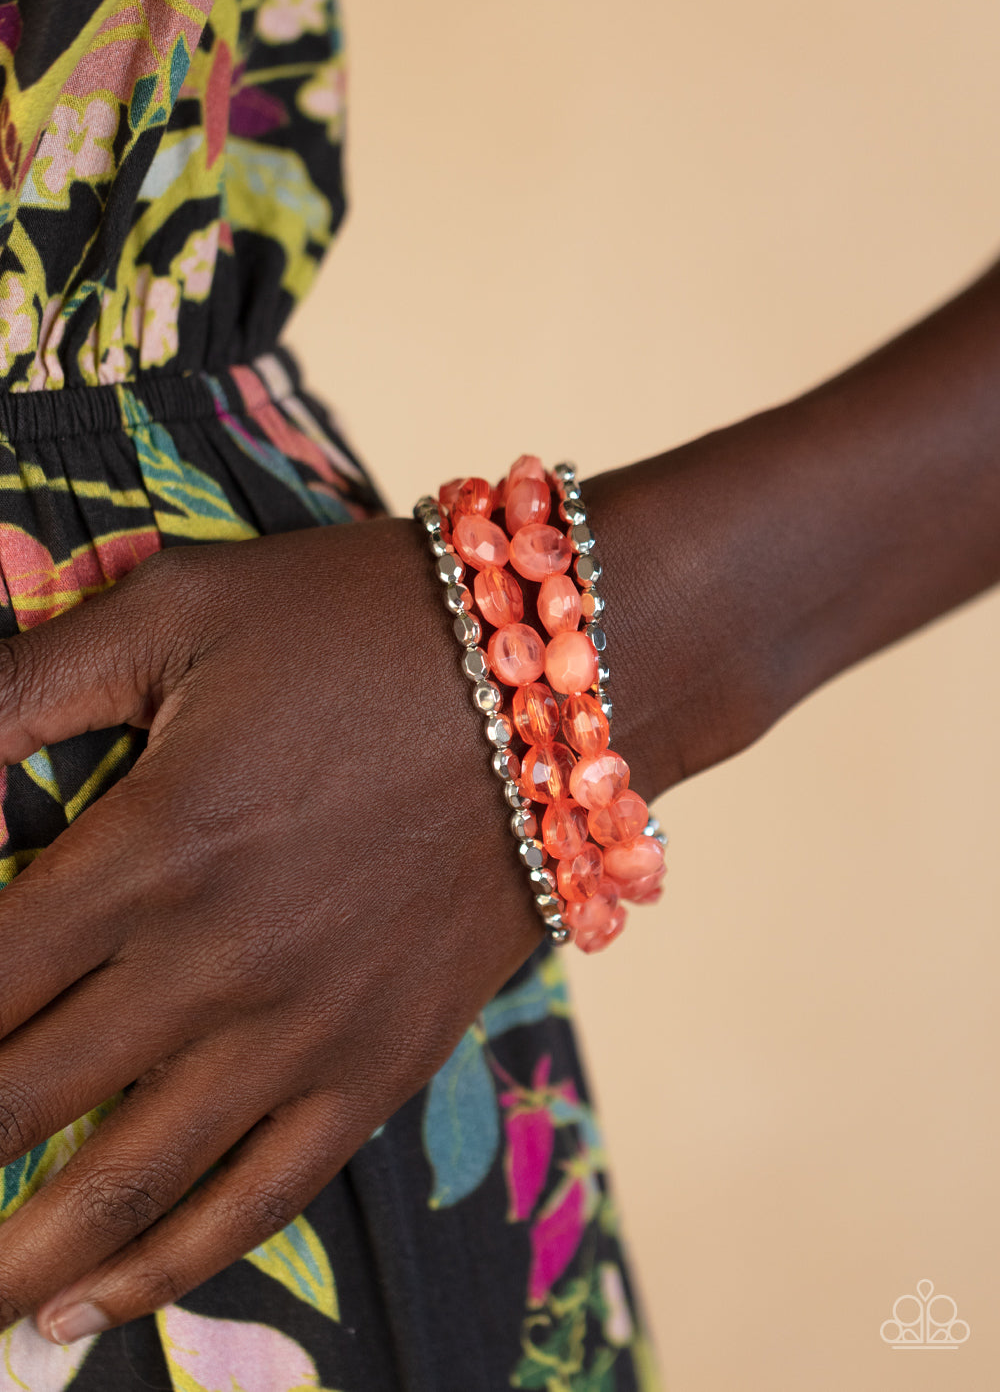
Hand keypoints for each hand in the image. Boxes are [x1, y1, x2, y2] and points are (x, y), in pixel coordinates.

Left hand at [0, 516, 543, 1340]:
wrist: (559, 680)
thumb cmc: (354, 627)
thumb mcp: (175, 612)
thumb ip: (20, 680)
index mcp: (152, 846)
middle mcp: (216, 963)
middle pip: (19, 1095)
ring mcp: (306, 1032)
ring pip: (124, 1182)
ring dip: (20, 1251)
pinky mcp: (380, 1065)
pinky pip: (258, 1199)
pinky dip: (163, 1267)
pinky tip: (88, 1307)